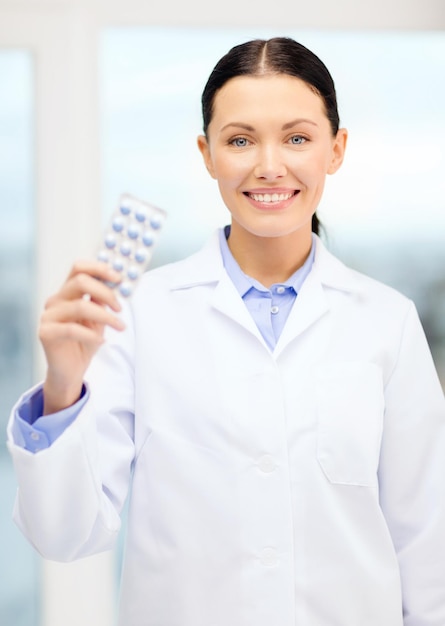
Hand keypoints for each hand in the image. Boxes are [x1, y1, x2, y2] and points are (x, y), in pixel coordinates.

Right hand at [39, 261, 125, 414]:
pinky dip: (91, 335)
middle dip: (106, 292)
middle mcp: (56, 300)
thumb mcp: (99, 319)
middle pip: (80, 281)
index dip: (99, 268)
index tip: (118, 277)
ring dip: (105, 316)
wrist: (70, 371)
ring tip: (120, 326)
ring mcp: (48, 316)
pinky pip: (72, 329)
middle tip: (120, 307)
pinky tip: (101, 341)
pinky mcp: (46, 333)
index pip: (79, 268)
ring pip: (80, 305)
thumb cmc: (85, 342)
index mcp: (67, 293)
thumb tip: (115, 285)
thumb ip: (102, 301)